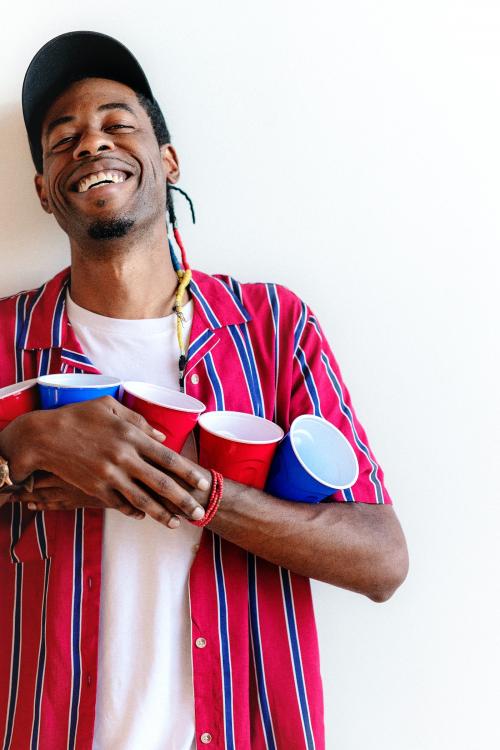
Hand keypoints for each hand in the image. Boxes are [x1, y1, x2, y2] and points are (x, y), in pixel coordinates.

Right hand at [0, 397, 209, 527]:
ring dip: (162, 514)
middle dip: (183, 500)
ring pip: (142, 500)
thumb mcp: (109, 407)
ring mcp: (110, 476)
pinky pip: (119, 503)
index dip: (187, 473)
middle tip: (198, 512)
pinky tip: (144, 516)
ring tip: (176, 523)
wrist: (44, 437)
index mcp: (131, 436)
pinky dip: (133, 511)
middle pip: (161, 483)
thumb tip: (162, 436)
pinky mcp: (95, 488)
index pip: (168, 458)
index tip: (202, 483)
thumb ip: (139, 420)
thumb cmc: (78, 416)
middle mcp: (124, 458)